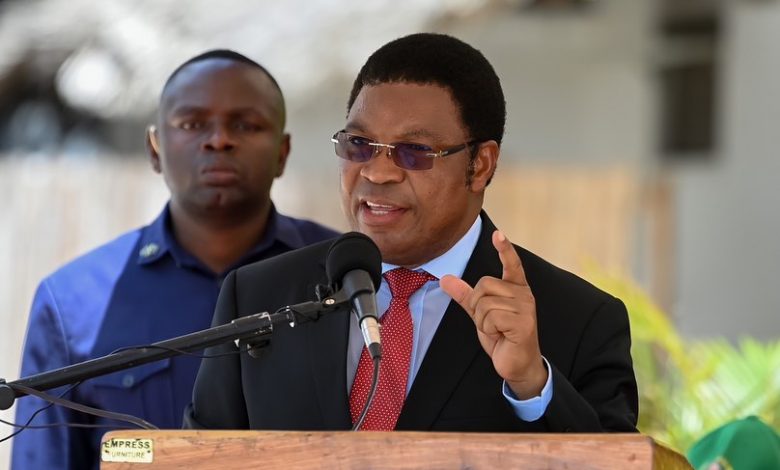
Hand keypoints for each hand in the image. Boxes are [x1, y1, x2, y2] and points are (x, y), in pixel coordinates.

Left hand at [440, 230, 546, 398]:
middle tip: (490, 322)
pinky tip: (501, 335)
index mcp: (516, 289)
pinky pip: (491, 317)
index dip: (505, 249)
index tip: (498, 233)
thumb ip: (465, 295)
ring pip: (485, 302)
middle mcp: (524, 295)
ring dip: (482, 321)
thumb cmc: (502, 337)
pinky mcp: (523, 323)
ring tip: (497, 330)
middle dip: (477, 305)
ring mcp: (526, 308)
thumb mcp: (480, 313)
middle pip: (484, 284)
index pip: (512, 264)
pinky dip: (488, 329)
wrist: (517, 364)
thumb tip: (446, 279)